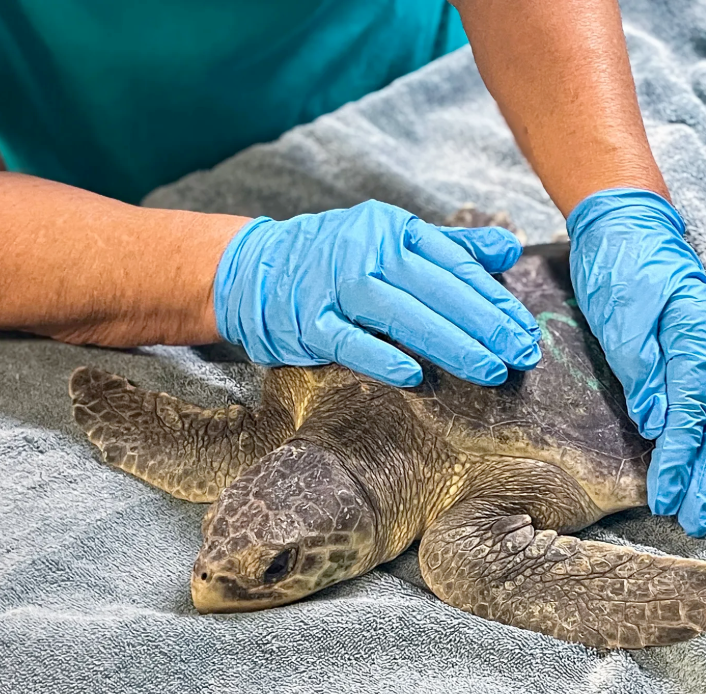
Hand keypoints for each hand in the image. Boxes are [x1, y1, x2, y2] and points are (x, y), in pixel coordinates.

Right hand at [213, 200, 540, 386]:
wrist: (255, 270)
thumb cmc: (333, 258)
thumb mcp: (389, 238)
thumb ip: (448, 246)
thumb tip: (506, 250)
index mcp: (391, 230)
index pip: (453, 265)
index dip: (493, 299)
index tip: (525, 329)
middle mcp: (366, 253)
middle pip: (435, 290)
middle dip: (484, 325)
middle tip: (521, 354)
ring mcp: (335, 288)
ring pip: (400, 315)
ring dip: (448, 344)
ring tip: (488, 369)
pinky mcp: (309, 322)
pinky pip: (349, 342)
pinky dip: (381, 357)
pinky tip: (416, 376)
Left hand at [568, 188, 705, 535]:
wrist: (628, 224)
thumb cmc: (621, 264)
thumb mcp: (621, 311)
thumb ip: (643, 366)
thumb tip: (660, 420)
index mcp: (696, 334)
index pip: (693, 408)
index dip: (684, 457)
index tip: (669, 496)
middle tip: (697, 521)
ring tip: (701, 512)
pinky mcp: (699, 351)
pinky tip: (702, 465)